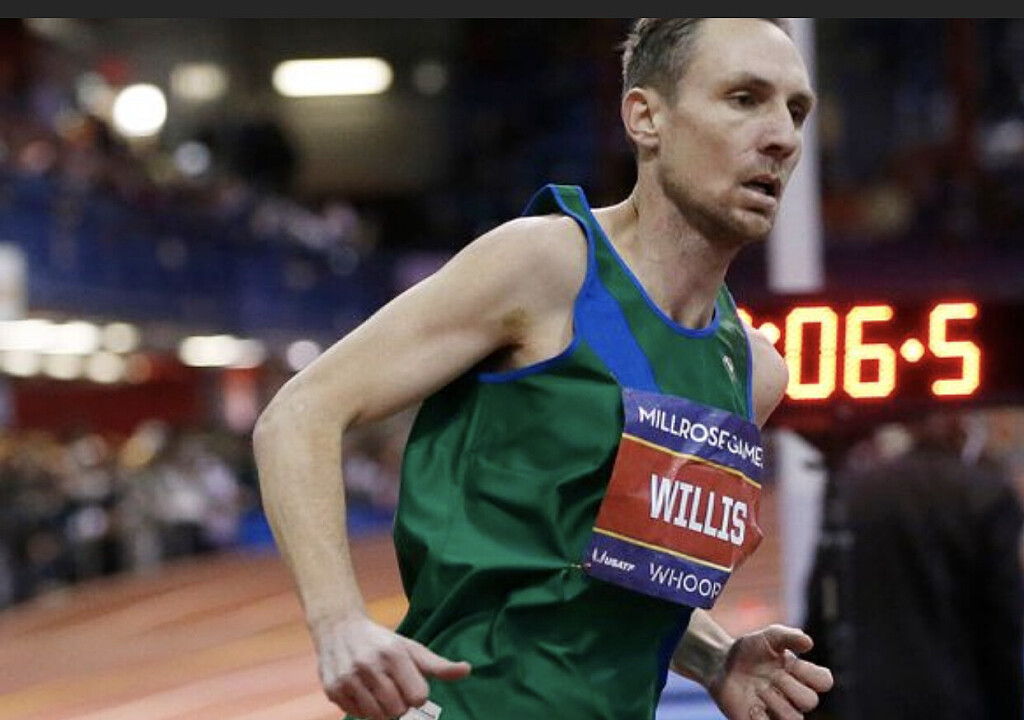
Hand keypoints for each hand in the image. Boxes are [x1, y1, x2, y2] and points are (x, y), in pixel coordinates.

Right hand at [313, 615, 470, 719]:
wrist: (338, 629)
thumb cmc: (382, 642)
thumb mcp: (411, 648)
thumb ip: (438, 665)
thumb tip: (467, 670)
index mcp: (393, 654)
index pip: (418, 697)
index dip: (417, 694)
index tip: (411, 684)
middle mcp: (369, 665)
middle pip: (398, 709)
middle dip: (400, 704)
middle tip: (393, 687)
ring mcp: (349, 678)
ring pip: (377, 716)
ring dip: (382, 709)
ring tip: (379, 690)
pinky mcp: (333, 690)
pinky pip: (358, 715)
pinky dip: (363, 709)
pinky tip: (362, 691)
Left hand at [707, 623, 832, 719]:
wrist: (721, 664)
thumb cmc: (749, 650)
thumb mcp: (768, 637)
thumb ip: (788, 636)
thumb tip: (809, 643)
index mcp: (800, 675)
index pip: (824, 681)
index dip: (810, 673)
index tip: (789, 663)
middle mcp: (794, 696)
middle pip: (810, 701)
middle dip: (787, 686)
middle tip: (769, 677)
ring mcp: (779, 711)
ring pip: (795, 719)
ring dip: (775, 703)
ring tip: (757, 690)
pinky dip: (762, 719)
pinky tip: (751, 706)